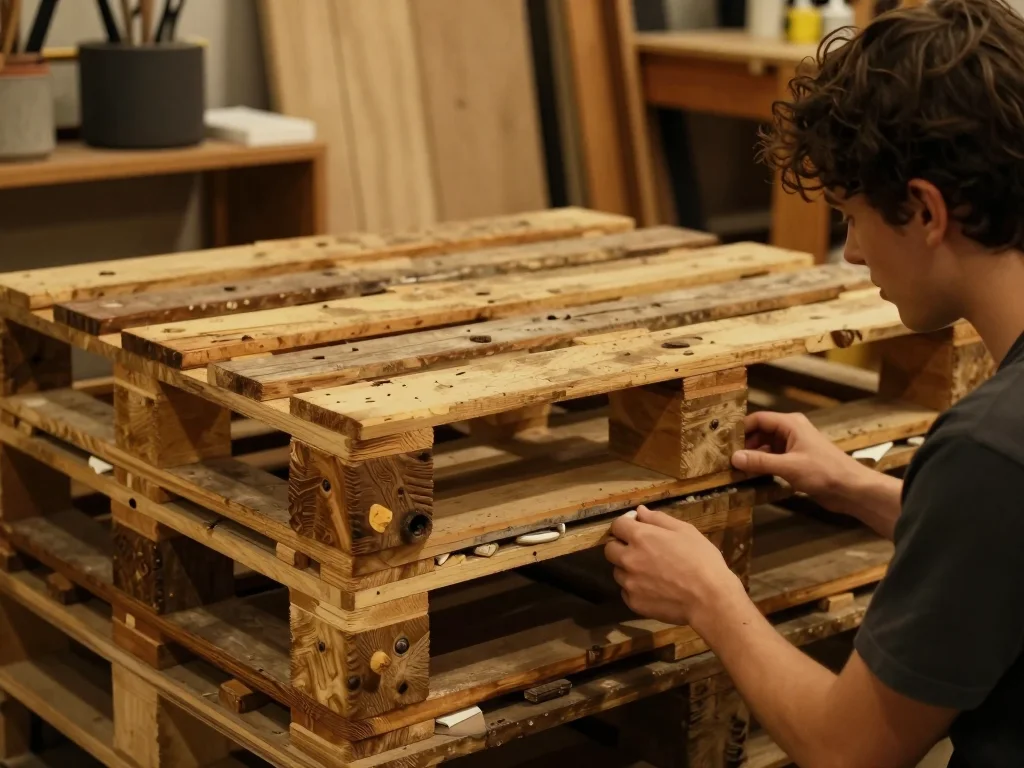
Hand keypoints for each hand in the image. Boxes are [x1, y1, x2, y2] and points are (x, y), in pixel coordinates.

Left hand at [605, 505, 745, 629]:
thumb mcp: (685, 531)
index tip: (637, 526)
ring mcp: (630, 583)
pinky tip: (653, 589)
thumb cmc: (701, 560)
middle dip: (621, 546)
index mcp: (640, 537)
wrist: (709, 599)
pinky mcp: (634, 603)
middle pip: (610, 549)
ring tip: (650, 572)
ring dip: (628, 569)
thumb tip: (639, 511)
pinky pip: (626, 592)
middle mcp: (629, 559)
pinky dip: (635, 588)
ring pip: (618, 572)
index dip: (626, 524)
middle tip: (640, 550)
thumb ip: (658, 519)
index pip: (617, 526)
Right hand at [732, 411, 869, 513]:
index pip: (758, 419)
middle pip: (760, 432)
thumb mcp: (789, 467)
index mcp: (790, 424)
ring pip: (766, 446)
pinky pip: (774, 458)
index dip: (741, 429)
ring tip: (736, 469)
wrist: (851, 489)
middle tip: (727, 459)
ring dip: (753, 456)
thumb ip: (760, 461)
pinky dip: (763, 465)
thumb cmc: (824, 472)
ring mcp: (794, 446)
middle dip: (745, 444)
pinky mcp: (797, 461)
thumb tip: (734, 458)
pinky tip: (752, 476)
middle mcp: (791, 431)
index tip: (724, 441)